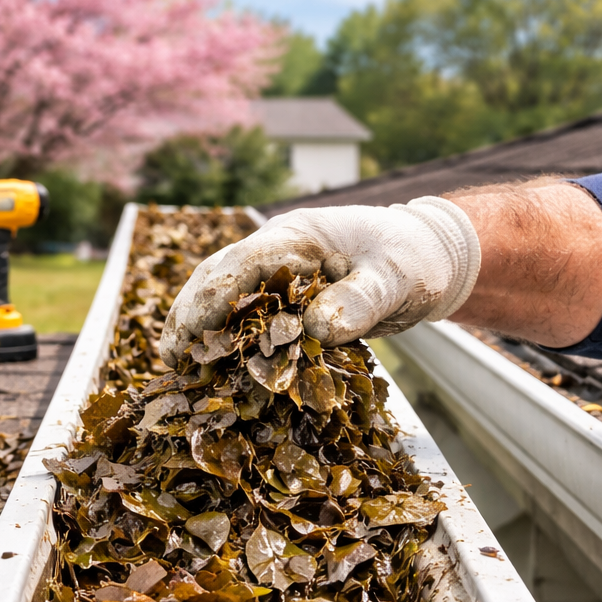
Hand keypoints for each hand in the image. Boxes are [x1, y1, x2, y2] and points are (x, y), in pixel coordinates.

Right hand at [160, 197, 479, 366]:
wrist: (430, 255)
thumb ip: (361, 301)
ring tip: (176, 364)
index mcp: (298, 237)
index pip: (239, 265)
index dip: (210, 302)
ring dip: (197, 325)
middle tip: (170, 359)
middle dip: (189, 315)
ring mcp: (279, 270)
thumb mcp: (396, 281)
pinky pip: (245, 312)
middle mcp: (278, 249)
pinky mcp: (286, 294)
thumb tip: (318, 330)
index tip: (189, 338)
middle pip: (217, 277)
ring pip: (222, 292)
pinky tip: (211, 364)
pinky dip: (224, 335)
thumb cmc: (414, 260)